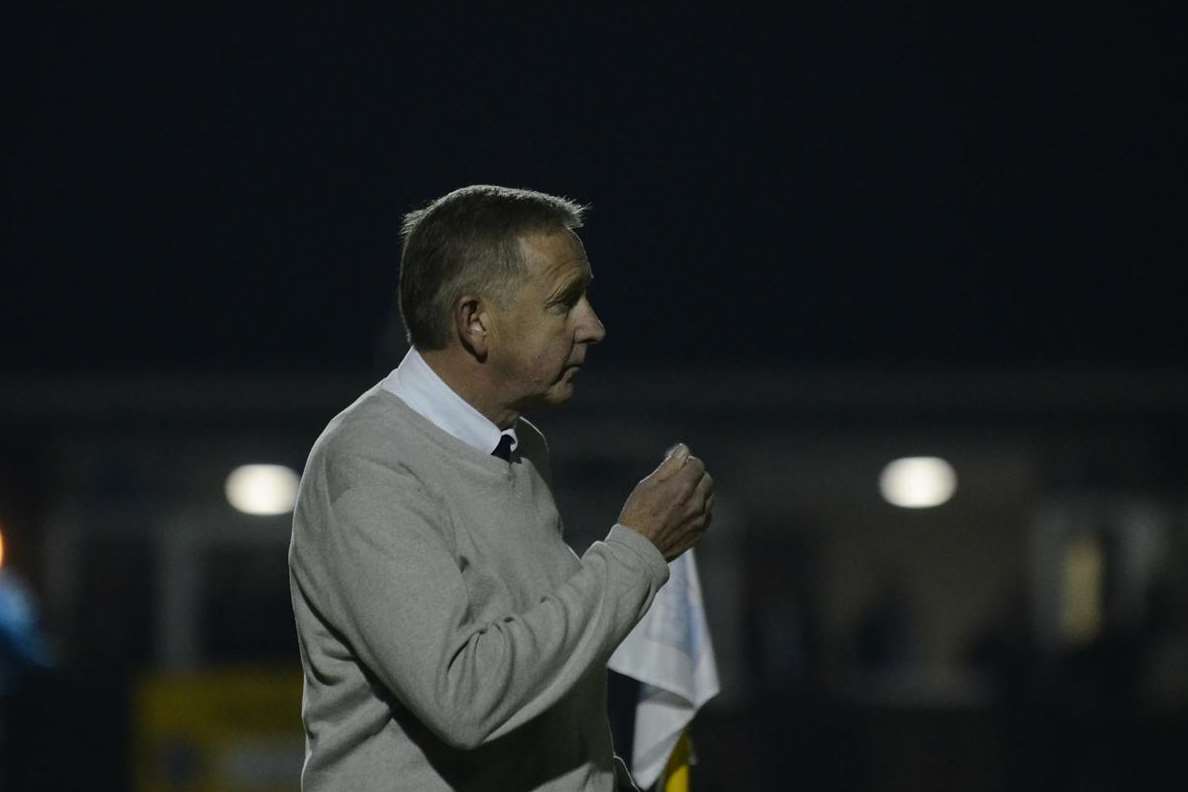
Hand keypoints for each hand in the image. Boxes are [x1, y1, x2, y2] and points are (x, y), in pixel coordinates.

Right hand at [618, 443, 713, 560]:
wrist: (638, 549)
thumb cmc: (638, 515)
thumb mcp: (648, 485)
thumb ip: (670, 466)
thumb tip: (683, 450)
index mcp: (683, 487)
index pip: (697, 465)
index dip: (687, 463)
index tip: (678, 467)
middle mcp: (696, 502)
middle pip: (707, 479)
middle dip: (695, 476)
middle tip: (679, 481)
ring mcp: (700, 519)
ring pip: (709, 497)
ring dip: (699, 492)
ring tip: (680, 498)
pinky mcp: (699, 532)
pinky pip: (707, 514)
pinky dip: (700, 509)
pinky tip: (684, 512)